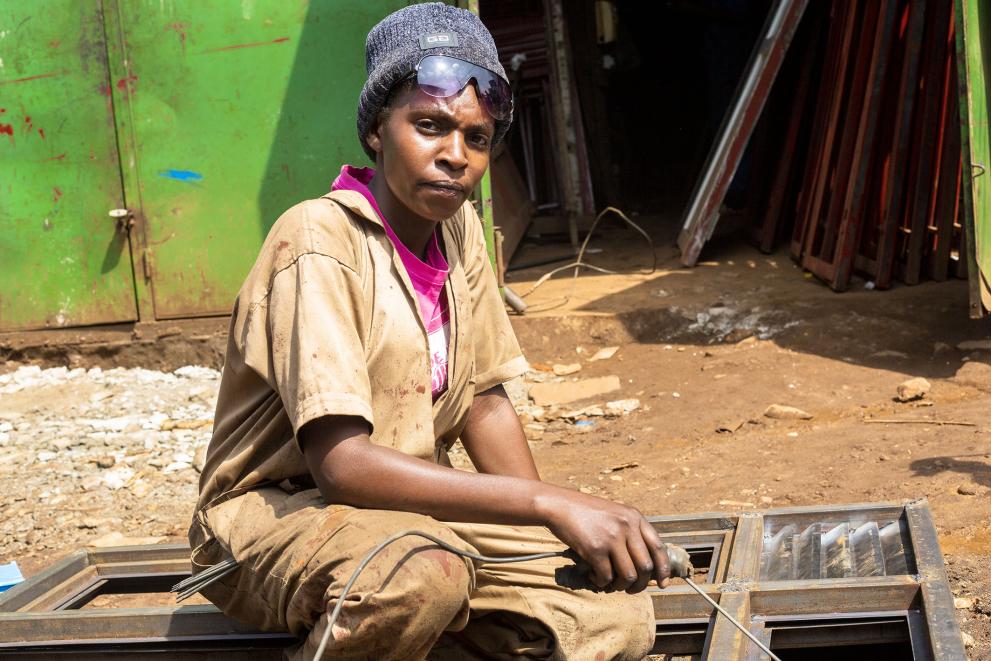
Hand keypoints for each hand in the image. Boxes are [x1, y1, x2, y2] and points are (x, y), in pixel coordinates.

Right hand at [538, 487, 671, 592]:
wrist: (559, 505)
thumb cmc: (586, 512)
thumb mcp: (615, 514)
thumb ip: (631, 532)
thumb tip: (645, 565)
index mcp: (634, 517)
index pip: (658, 548)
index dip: (663, 570)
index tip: (662, 584)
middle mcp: (626, 526)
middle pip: (645, 567)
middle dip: (640, 584)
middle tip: (631, 589)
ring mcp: (611, 538)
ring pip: (628, 576)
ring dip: (620, 586)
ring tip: (611, 583)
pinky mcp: (595, 549)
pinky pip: (606, 577)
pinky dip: (601, 583)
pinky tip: (594, 577)